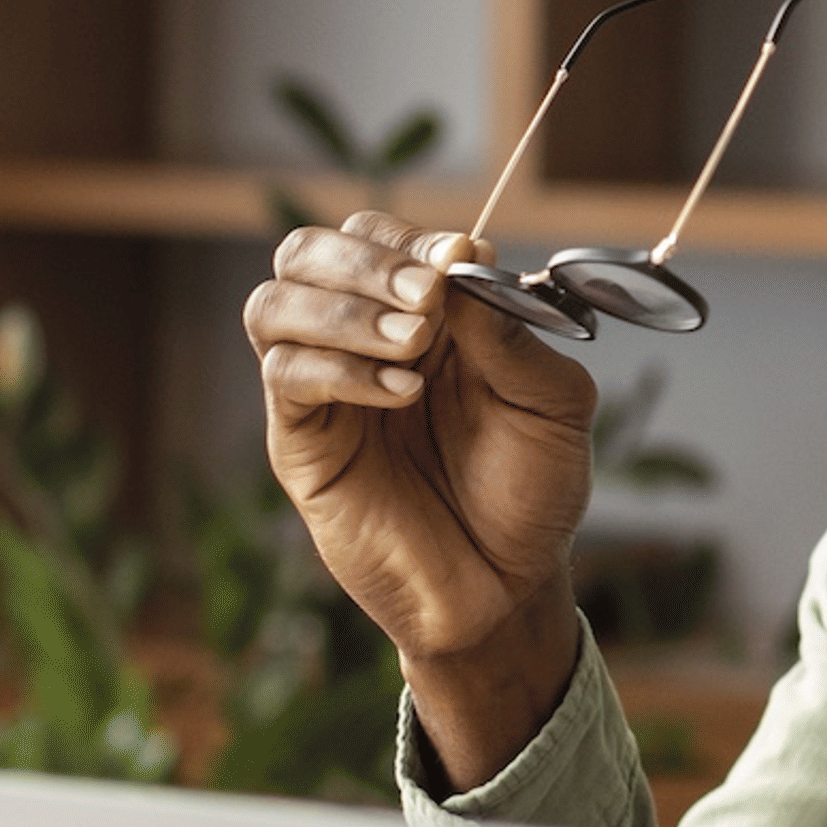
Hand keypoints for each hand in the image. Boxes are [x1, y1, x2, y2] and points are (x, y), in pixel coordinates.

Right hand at [243, 212, 594, 787]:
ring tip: (414, 347)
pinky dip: (338, 367)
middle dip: (364, 259)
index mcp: (424, 316)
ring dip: (343, 309)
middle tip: (426, 297)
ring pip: (274, 304)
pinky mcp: (301, 444)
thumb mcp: (553, 405)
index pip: (383, 237)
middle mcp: (362, 340)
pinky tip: (401, 392)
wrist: (507, 588)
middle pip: (307, 251)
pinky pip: (285, 376)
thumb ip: (512, 333)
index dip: (413, 240)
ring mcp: (325, 391)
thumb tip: (461, 264)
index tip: (462, 259)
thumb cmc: (531, 493)